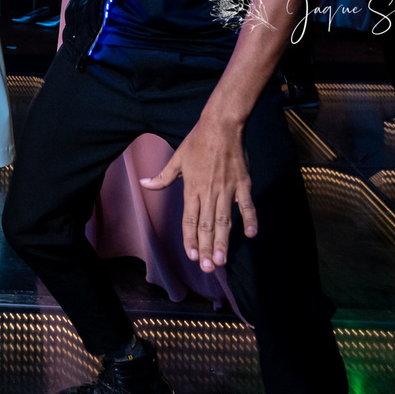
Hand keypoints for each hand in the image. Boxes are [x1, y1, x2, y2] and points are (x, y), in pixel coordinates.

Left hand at [139, 117, 256, 272]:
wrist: (221, 125)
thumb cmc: (197, 142)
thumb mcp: (176, 159)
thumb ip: (162, 177)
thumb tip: (143, 184)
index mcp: (192, 188)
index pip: (190, 220)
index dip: (190, 239)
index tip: (191, 256)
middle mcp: (209, 192)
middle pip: (206, 225)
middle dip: (206, 248)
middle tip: (207, 267)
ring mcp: (227, 189)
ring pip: (224, 220)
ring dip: (223, 240)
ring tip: (221, 259)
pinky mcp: (243, 183)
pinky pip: (247, 205)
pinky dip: (250, 219)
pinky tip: (251, 234)